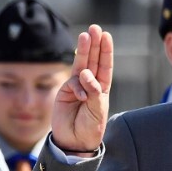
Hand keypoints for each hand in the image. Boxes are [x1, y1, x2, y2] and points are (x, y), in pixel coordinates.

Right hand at [52, 24, 113, 153]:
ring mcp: (76, 87)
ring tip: (85, 35)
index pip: (104, 66)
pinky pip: (73, 82)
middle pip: (92, 60)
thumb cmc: (90, 128)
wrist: (74, 142)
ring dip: (84, 51)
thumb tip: (86, 74)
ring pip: (81, 65)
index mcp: (102, 88)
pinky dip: (78, 87)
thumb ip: (94, 92)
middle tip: (95, 28)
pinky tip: (81, 97)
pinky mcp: (65, 92)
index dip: (105, 51)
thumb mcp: (98, 110)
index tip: (106, 36)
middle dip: (94, 44)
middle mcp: (90, 85)